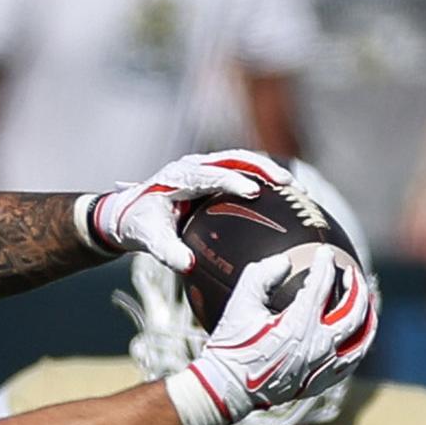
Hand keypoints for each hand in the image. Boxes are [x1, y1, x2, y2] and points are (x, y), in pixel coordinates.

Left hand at [80, 151, 295, 272]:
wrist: (128, 213)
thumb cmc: (139, 224)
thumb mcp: (149, 240)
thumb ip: (166, 252)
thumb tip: (187, 266)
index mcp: (179, 176)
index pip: (211, 174)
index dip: (234, 181)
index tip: (255, 192)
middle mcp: (194, 165)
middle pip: (235, 158)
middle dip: (263, 168)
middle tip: (289, 184)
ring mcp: (205, 166)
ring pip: (243, 160)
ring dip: (269, 171)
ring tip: (296, 188)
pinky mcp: (213, 174)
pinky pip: (241, 171)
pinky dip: (263, 179)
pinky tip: (284, 196)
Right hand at [168, 245, 375, 424]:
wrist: (225, 389)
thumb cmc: (231, 346)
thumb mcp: (239, 305)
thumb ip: (261, 275)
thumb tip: (285, 262)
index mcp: (299, 324)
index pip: (322, 285)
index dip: (324, 264)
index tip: (324, 253)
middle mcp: (318, 346)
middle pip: (354, 310)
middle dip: (356, 286)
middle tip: (351, 275)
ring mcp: (322, 367)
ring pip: (361, 339)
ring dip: (368, 317)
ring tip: (367, 302)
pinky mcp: (319, 383)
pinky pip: (350, 362)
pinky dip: (358, 345)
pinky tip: (357, 335)